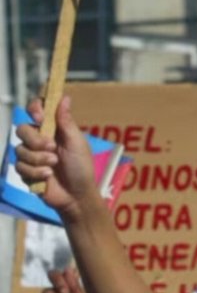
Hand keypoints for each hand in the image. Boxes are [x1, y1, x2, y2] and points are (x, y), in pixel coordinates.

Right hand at [14, 98, 97, 218]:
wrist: (76, 195)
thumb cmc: (81, 166)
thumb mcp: (76, 143)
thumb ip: (66, 122)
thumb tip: (64, 97)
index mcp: (54, 128)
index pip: (37, 109)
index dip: (35, 108)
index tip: (39, 116)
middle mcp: (40, 138)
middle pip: (23, 129)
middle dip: (36, 139)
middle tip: (52, 148)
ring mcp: (31, 154)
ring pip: (20, 149)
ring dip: (38, 159)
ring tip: (54, 165)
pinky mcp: (25, 170)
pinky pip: (19, 166)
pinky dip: (35, 172)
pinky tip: (47, 177)